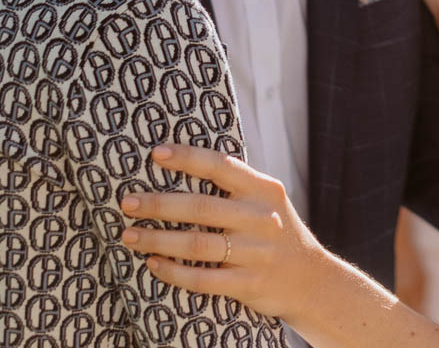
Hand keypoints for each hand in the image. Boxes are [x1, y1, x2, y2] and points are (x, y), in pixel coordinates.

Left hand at [120, 144, 330, 324]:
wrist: (312, 279)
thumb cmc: (275, 232)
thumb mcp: (266, 201)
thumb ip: (235, 185)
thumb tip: (179, 163)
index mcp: (264, 189)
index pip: (221, 166)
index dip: (187, 158)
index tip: (155, 154)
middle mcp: (262, 218)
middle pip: (201, 208)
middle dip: (158, 204)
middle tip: (127, 203)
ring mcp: (257, 252)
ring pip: (197, 244)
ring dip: (157, 240)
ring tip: (129, 235)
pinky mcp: (249, 283)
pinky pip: (203, 279)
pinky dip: (174, 272)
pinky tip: (153, 264)